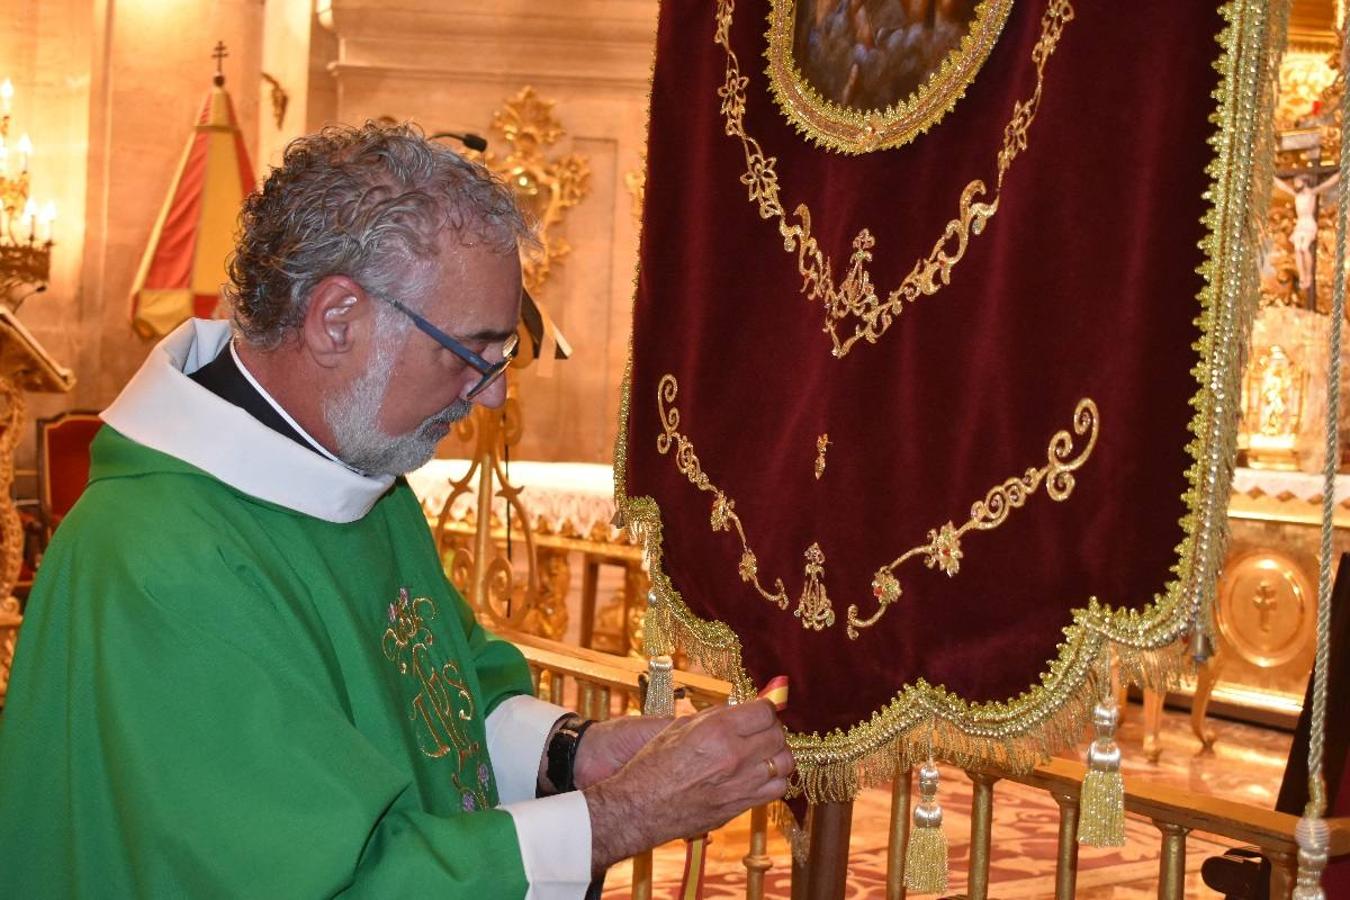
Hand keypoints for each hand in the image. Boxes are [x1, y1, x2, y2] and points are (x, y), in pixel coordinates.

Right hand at [581, 699, 792, 876]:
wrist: (639, 809)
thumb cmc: (651, 765)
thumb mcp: (679, 728)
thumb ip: (714, 717)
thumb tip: (738, 709)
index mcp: (717, 730)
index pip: (765, 712)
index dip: (764, 708)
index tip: (760, 710)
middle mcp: (734, 756)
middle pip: (778, 735)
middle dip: (771, 728)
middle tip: (760, 729)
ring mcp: (740, 784)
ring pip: (785, 763)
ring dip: (777, 754)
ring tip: (763, 752)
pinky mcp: (740, 807)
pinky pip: (777, 789)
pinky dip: (775, 779)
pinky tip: (760, 774)